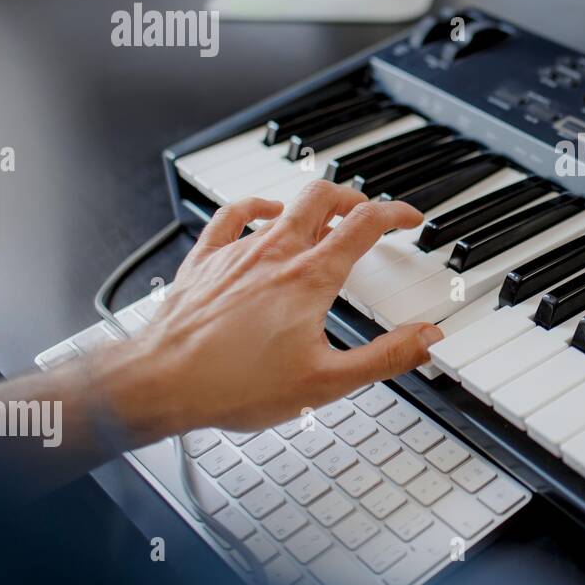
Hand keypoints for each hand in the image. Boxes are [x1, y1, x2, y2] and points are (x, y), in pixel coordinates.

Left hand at [91, 181, 442, 440]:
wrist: (160, 383)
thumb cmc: (234, 385)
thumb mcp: (325, 382)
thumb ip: (384, 358)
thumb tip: (424, 338)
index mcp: (311, 278)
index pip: (365, 225)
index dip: (395, 214)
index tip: (408, 219)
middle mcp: (276, 254)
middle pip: (324, 198)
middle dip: (354, 198)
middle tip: (368, 213)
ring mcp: (238, 252)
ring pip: (283, 204)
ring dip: (313, 205)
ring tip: (327, 216)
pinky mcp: (206, 260)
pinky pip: (232, 215)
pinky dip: (256, 207)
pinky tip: (264, 212)